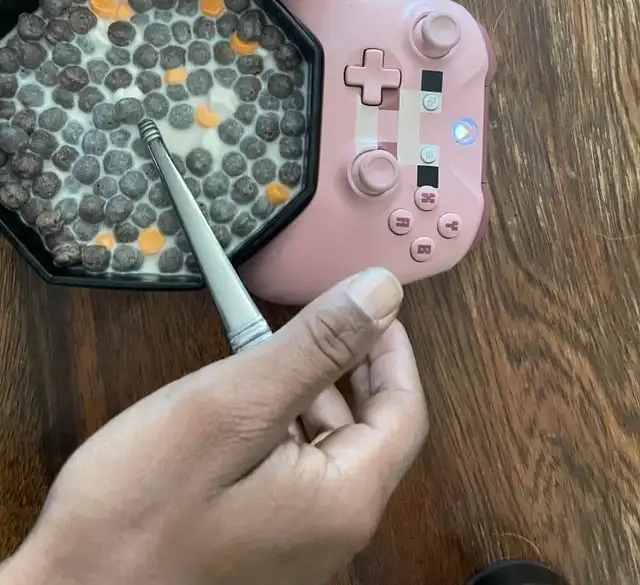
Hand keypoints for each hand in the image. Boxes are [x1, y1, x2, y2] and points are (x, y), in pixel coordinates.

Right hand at [2, 268, 426, 584]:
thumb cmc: (138, 512)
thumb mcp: (231, 407)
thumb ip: (314, 348)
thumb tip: (381, 293)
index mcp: (344, 499)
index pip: (404, 410)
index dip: (391, 349)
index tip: (371, 306)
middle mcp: (332, 531)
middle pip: (367, 430)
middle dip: (342, 368)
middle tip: (310, 319)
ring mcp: (295, 545)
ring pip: (323, 449)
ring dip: (303, 394)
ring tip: (262, 354)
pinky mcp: (258, 547)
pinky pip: (288, 475)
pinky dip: (274, 429)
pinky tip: (236, 409)